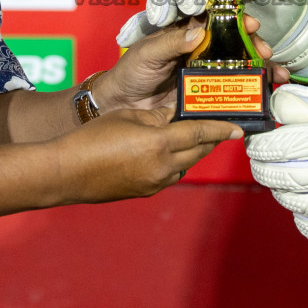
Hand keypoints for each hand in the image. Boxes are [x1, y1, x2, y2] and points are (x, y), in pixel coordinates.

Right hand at [56, 105, 240, 202]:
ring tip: (195, 137)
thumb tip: (177, 116)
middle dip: (211, 139)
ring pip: (186, 165)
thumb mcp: (129, 116)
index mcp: (159, 143)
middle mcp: (163, 167)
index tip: (240, 129)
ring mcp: (155, 183)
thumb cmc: (93, 137)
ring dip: (193, 152)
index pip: (199, 133)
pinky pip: (171, 175)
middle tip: (222, 127)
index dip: (221, 129)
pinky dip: (176, 163)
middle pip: (198, 152)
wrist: (67, 172)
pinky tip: (169, 153)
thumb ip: (158, 117)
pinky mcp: (145, 191)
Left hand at [97, 19, 285, 111]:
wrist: (120, 105)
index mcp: (186, 32)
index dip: (236, 20)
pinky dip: (250, 93)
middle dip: (254, 45)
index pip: (217, 20)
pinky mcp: (207, 96)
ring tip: (276, 75)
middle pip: (235, 43)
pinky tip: (266, 94)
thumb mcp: (148, 52)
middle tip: (265, 53)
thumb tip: (198, 31)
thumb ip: (171, 42)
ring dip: (260, 69)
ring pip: (239, 67)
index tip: (251, 23)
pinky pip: (231, 92)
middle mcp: (200, 50)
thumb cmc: (130, 72)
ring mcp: (206, 74)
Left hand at [246, 82, 307, 243]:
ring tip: (278, 179)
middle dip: (264, 169)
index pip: (287, 147)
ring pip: (302, 205)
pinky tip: (301, 211)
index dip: (264, 144)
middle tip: (258, 159)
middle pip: (288, 178)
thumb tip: (279, 104)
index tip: (256, 139)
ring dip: (281, 193)